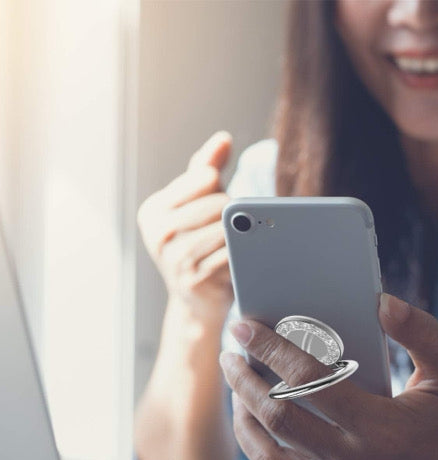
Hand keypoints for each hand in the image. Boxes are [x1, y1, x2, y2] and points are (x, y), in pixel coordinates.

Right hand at [137, 131, 234, 319]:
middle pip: (220, 202)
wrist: (196, 302)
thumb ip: (207, 169)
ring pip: (228, 228)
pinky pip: (232, 254)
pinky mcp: (193, 279)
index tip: (217, 206)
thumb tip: (223, 138)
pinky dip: (242, 255)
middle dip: (234, 215)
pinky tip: (237, 261)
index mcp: (154, 209)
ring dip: (240, 237)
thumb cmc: (198, 245)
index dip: (221, 189)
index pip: (206, 177)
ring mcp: (173, 257)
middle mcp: (158, 231)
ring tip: (234, 247)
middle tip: (230, 233)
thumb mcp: (196, 205)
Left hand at [219, 293, 437, 459]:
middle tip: (230, 353)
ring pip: (270, 455)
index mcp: (385, 430)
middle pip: (280, 418)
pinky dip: (261, 445)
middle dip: (245, 380)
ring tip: (236, 384)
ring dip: (244, 415)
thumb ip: (418, 332)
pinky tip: (256, 419)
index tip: (246, 328)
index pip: (312, 383)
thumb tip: (381, 302)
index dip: (272, 350)